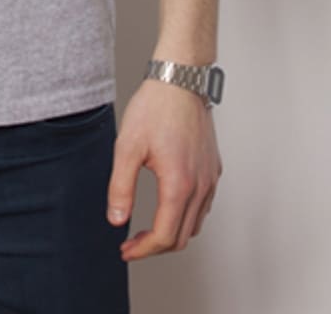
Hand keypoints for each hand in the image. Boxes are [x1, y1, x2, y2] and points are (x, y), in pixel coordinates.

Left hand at [105, 78, 221, 259]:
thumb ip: (120, 187)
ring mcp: (210, 177)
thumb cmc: (155, 107)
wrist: (180, 79)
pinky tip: (168, 206)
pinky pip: (204, 205)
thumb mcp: (127, 146)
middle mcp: (201, 185)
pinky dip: (186, 216)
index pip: (165, 237)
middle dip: (156, 247)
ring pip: (196, 224)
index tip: (125, 251)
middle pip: (182, 237)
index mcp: (179, 184)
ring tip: (148, 229)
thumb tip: (117, 220)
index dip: (143, 251)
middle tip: (132, 244)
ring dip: (172, 234)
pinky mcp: (213, 168)